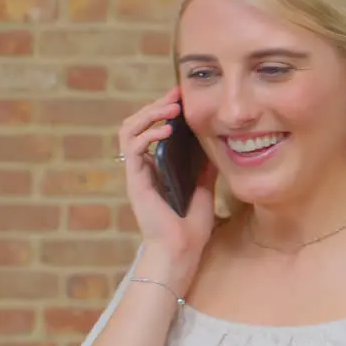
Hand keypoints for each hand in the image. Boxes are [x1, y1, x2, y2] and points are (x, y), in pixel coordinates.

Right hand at [117, 87, 217, 288]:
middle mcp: (144, 166)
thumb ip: (204, 164)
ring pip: (128, 130)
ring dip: (148, 113)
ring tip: (170, 106)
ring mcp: (138, 172)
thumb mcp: (204, 185)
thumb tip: (217, 140)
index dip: (164, 109)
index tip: (184, 95)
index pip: (153, 127)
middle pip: (137, 123)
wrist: (182, 251)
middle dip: (156, 104)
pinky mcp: (135, 181)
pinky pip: (133, 149)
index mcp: (158, 165)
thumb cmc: (191, 225)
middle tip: (177, 94)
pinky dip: (148, 134)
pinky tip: (166, 130)